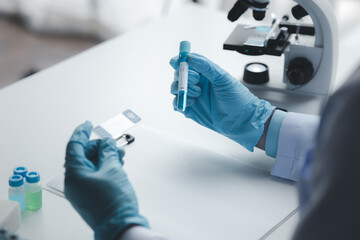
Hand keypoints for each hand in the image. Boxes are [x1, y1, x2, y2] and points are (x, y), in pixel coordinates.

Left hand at [64, 122, 147, 239]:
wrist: (119, 225)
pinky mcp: (88, 196)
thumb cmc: (113, 202)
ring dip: (103, 157)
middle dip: (98, 147)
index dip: (82, 132)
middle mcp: (73, 182)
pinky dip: (102, 168)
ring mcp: (79, 190)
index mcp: (74, 173)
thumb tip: (106, 143)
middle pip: (82, 155)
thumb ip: (108, 152)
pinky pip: (92, 175)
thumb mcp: (113, 169)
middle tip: (112, 144)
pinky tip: (115, 165)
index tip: (88, 124)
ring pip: (89, 165)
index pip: (74, 145)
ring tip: (118, 156)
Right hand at [170, 53, 273, 150]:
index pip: (186, 62)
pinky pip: (177, 104)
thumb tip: (189, 57)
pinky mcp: (190, 110)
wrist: (241, 120)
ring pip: (176, 88)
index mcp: (205, 73)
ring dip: (182, 89)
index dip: (179, 61)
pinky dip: (180, 102)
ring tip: (198, 94)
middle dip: (183, 76)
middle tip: (196, 81)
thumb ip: (206, 67)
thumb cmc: (237, 98)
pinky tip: (192, 103)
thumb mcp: (223, 78)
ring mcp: (193, 96)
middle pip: (178, 74)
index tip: (177, 63)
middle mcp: (197, 83)